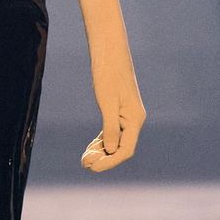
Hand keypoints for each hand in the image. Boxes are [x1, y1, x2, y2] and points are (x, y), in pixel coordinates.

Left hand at [81, 57, 145, 173]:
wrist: (109, 51)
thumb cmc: (108, 74)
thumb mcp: (107, 103)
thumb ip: (111, 128)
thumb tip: (112, 151)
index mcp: (135, 119)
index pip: (125, 150)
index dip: (110, 162)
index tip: (93, 168)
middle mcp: (134, 119)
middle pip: (121, 148)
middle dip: (104, 158)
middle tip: (84, 164)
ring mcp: (127, 115)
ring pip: (116, 141)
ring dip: (101, 152)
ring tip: (85, 159)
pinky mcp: (119, 110)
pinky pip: (112, 131)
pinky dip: (102, 141)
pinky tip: (91, 147)